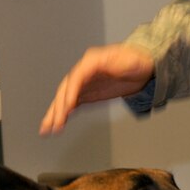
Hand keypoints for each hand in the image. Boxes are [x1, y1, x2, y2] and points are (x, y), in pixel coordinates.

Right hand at [40, 44, 155, 134]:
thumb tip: (100, 63)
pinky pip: (72, 104)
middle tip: (54, 124)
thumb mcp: (131, 61)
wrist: (143, 66)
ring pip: (65, 98)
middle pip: (66, 89)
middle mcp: (84, 71)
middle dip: (59, 107)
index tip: (69, 107)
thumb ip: (117, 64)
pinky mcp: (87, 93)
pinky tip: (58, 123)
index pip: (76, 77)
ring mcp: (84, 82)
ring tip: (46, 128)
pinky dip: (64, 114)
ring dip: (55, 113)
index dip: (71, 92)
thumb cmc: (137, 61)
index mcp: (92, 61)